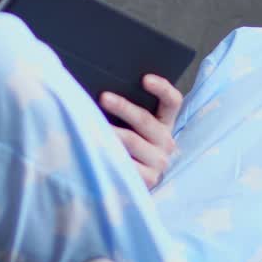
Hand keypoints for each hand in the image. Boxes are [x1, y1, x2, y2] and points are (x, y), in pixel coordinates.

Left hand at [99, 74, 183, 189]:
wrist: (131, 183)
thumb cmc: (127, 146)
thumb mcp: (134, 127)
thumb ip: (127, 112)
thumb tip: (102, 92)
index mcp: (165, 123)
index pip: (172, 101)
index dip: (162, 88)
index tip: (145, 79)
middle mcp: (166, 142)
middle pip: (145, 120)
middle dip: (123, 107)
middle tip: (103, 97)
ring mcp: (159, 162)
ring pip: (132, 141)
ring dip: (110, 131)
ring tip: (89, 124)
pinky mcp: (148, 180)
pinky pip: (126, 163)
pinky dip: (108, 153)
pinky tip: (94, 148)